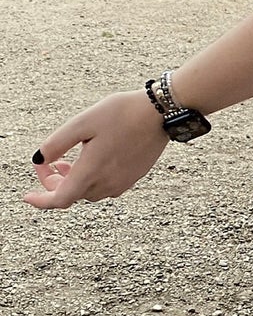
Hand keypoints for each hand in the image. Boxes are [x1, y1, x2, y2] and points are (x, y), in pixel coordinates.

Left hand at [24, 92, 169, 209]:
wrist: (161, 113)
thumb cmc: (122, 113)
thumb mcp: (82, 122)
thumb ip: (56, 143)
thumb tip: (40, 159)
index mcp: (92, 171)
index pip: (59, 200)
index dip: (40, 201)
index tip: (28, 196)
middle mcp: (107, 183)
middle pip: (72, 195)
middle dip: (55, 183)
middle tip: (50, 162)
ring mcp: (122, 182)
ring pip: (88, 192)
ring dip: (73, 181)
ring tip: (68, 160)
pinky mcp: (133, 177)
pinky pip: (105, 187)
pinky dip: (91, 179)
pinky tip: (91, 160)